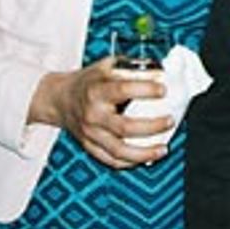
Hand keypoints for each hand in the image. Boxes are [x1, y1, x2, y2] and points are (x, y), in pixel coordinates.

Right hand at [29, 57, 172, 168]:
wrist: (59, 98)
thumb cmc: (89, 80)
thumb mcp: (106, 65)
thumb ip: (130, 67)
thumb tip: (160, 71)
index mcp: (96, 90)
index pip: (123, 90)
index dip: (146, 89)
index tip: (163, 89)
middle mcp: (93, 114)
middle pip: (124, 126)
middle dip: (151, 126)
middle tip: (170, 120)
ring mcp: (90, 133)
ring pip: (119, 151)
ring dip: (144, 153)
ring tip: (163, 149)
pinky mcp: (89, 147)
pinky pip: (110, 161)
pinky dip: (130, 162)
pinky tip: (146, 158)